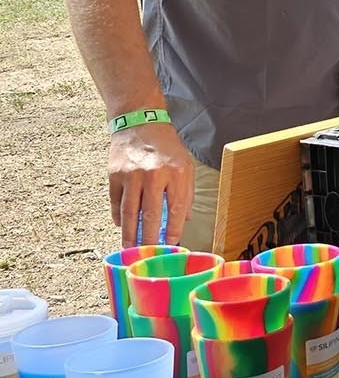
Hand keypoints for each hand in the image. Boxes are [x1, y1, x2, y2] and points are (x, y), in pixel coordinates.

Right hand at [108, 123, 194, 246]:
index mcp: (176, 172)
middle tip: (148, 254)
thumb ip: (186, 193)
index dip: (173, 230)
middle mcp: (154, 174)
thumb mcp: (185, 165)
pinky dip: (118, 217)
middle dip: (149, 238)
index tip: (171, 244)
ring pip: (129, 213)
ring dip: (130, 234)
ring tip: (131, 249)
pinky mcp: (114, 175)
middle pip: (150, 215)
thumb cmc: (166, 147)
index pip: (176, 208)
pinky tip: (122, 227)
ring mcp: (131, 175)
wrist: (140, 123)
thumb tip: (182, 221)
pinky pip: (115, 203)